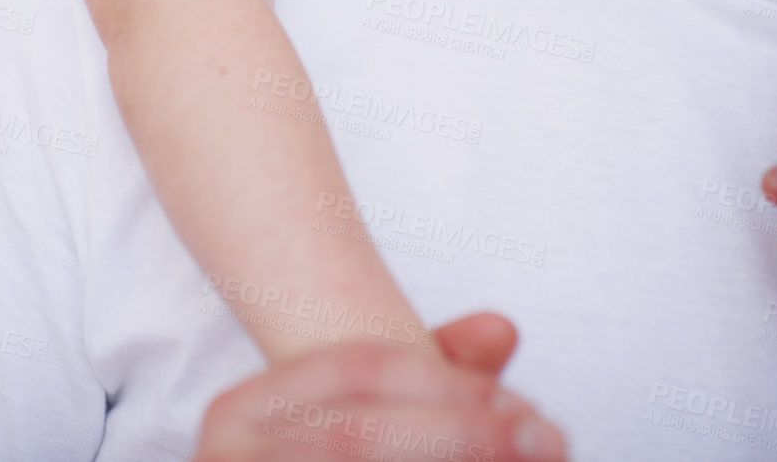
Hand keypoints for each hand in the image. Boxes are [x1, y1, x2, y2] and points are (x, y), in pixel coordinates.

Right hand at [192, 312, 566, 460]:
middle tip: (547, 439)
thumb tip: (504, 329)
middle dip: (464, 436)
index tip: (525, 405)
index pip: (357, 370)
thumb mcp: (358, 423)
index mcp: (243, 410)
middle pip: (358, 437)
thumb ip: (425, 380)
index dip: (448, 384)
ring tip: (525, 461)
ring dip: (456, 461)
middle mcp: (229, 454)